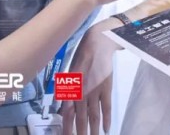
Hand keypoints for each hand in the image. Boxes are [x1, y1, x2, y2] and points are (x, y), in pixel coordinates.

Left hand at [60, 17, 119, 134]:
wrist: (98, 44)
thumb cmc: (82, 56)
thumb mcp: (70, 73)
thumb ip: (67, 90)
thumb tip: (62, 105)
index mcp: (71, 89)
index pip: (67, 114)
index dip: (67, 127)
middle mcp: (81, 93)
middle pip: (80, 118)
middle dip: (80, 132)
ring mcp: (95, 91)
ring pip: (93, 116)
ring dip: (93, 130)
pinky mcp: (106, 88)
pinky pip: (106, 107)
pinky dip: (107, 118)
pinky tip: (107, 128)